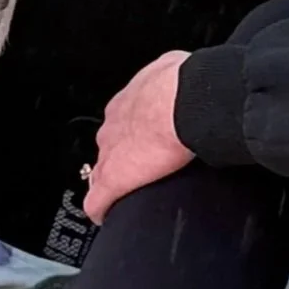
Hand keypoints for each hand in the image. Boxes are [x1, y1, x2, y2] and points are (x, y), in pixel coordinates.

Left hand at [84, 51, 194, 223]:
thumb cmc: (183, 85)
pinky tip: (105, 217)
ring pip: (100, 171)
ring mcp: (109, 153)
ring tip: (123, 194)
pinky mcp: (112, 180)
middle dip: (120, 157)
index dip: (131, 135)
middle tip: (138, 169)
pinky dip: (100, 210)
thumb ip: (174, 75)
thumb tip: (192, 75)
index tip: (142, 143)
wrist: (182, 102)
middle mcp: (113, 125)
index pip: (121, 122)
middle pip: (108, 146)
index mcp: (128, 101)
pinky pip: (96, 201)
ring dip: (111, 181)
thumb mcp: (175, 70)